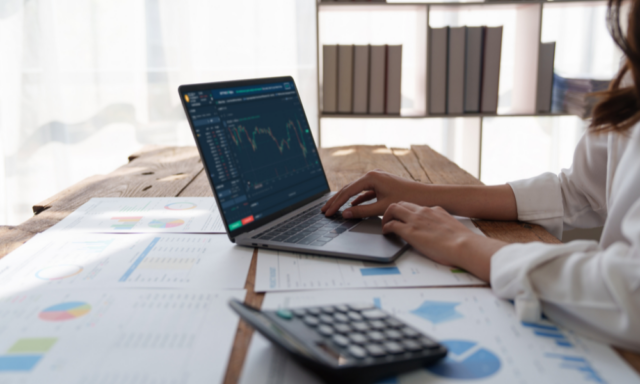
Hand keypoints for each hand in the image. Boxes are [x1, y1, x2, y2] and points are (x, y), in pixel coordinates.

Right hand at [321, 170, 421, 217]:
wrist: (426, 196)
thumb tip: (346, 214)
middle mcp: (373, 175)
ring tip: (334, 208)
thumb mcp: (382, 208)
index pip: (348, 191)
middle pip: (349, 189)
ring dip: (345, 200)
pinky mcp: (382, 184)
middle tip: (324, 210)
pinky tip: (351, 206)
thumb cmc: (407, 199)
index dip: (336, 203)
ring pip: (356, 190)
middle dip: (336, 200)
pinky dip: (357, 199)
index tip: (328, 213)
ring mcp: (378, 179)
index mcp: (371, 177)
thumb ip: (362, 211)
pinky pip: (365, 192)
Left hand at [381, 201, 506, 281]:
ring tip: (385, 225)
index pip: (416, 206)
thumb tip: (439, 233)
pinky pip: (391, 224)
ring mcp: (415, 220)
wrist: (464, 246)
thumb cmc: (462, 242)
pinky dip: (386, 227)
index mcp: (435, 210)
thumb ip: (441, 225)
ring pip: (393, 209)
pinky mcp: (409, 231)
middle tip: (390, 219)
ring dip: (386, 216)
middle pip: (402, 203)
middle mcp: (424, 211)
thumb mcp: (451, 227)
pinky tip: (386, 233)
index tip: (405, 217)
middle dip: (394, 210)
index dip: (408, 211)